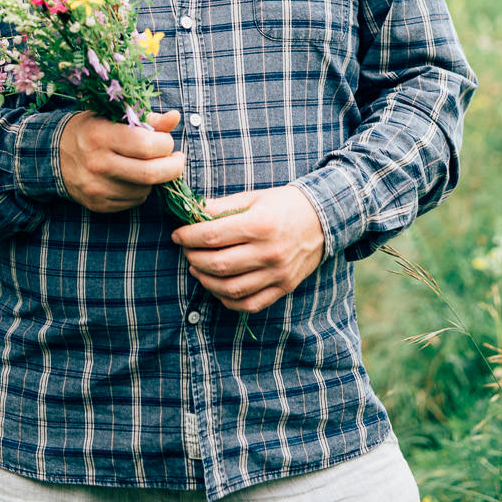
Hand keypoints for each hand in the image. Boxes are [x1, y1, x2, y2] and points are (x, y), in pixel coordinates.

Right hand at [59, 110, 184, 212]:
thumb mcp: (114, 116)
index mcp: (101, 135)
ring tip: (151, 165)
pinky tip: (135, 178)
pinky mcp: (98, 204)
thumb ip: (147, 118)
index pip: (146, 145)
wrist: (54, 155)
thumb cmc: (91, 129)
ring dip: (156, 179)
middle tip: (177, 160)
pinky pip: (132, 201)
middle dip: (173, 167)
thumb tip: (175, 118)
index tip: (167, 141)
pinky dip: (141, 190)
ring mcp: (96, 187)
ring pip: (144, 190)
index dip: (166, 144)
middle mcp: (97, 163)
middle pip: (150, 173)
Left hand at [171, 185, 324, 312]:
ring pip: (231, 288)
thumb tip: (193, 212)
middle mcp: (269, 252)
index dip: (189, 237)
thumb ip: (223, 206)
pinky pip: (250, 303)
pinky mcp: (284, 287)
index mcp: (260, 224)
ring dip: (206, 281)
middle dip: (194, 258)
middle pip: (218, 264)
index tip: (178, 235)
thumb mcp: (254, 197)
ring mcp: (277, 273)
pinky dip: (228, 300)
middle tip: (186, 251)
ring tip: (197, 268)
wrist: (324, 218)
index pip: (213, 236)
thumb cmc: (285, 204)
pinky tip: (218, 288)